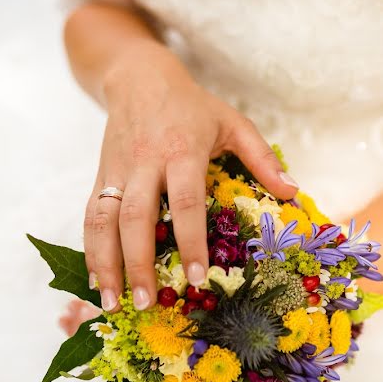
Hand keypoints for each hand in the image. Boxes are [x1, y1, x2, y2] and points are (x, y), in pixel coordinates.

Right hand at [84, 40, 298, 311]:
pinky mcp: (100, 177)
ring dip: (106, 263)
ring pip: (104, 220)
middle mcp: (145, 163)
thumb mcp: (233, 123)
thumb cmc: (193, 106)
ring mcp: (118, 171)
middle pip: (137, 218)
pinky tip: (97, 278)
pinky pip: (90, 216)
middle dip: (139, 263)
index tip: (199, 276)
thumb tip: (293, 192)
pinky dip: (91, 249)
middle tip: (147, 303)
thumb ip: (262, 158)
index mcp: (182, 151)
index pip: (185, 201)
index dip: (190, 240)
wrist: (139, 78)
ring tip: (111, 301)